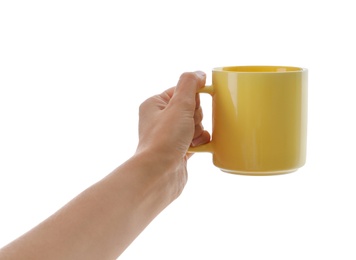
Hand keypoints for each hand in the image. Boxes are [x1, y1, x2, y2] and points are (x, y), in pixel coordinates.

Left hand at [136, 71, 210, 195]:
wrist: (159, 175)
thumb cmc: (164, 140)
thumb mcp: (179, 105)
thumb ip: (190, 84)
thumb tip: (199, 74)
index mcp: (155, 104)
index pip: (182, 91)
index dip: (192, 100)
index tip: (189, 110)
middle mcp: (160, 119)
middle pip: (191, 107)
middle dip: (195, 118)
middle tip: (186, 128)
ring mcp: (169, 136)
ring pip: (196, 124)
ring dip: (198, 131)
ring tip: (188, 141)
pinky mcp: (179, 150)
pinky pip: (197, 139)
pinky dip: (200, 142)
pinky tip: (195, 148)